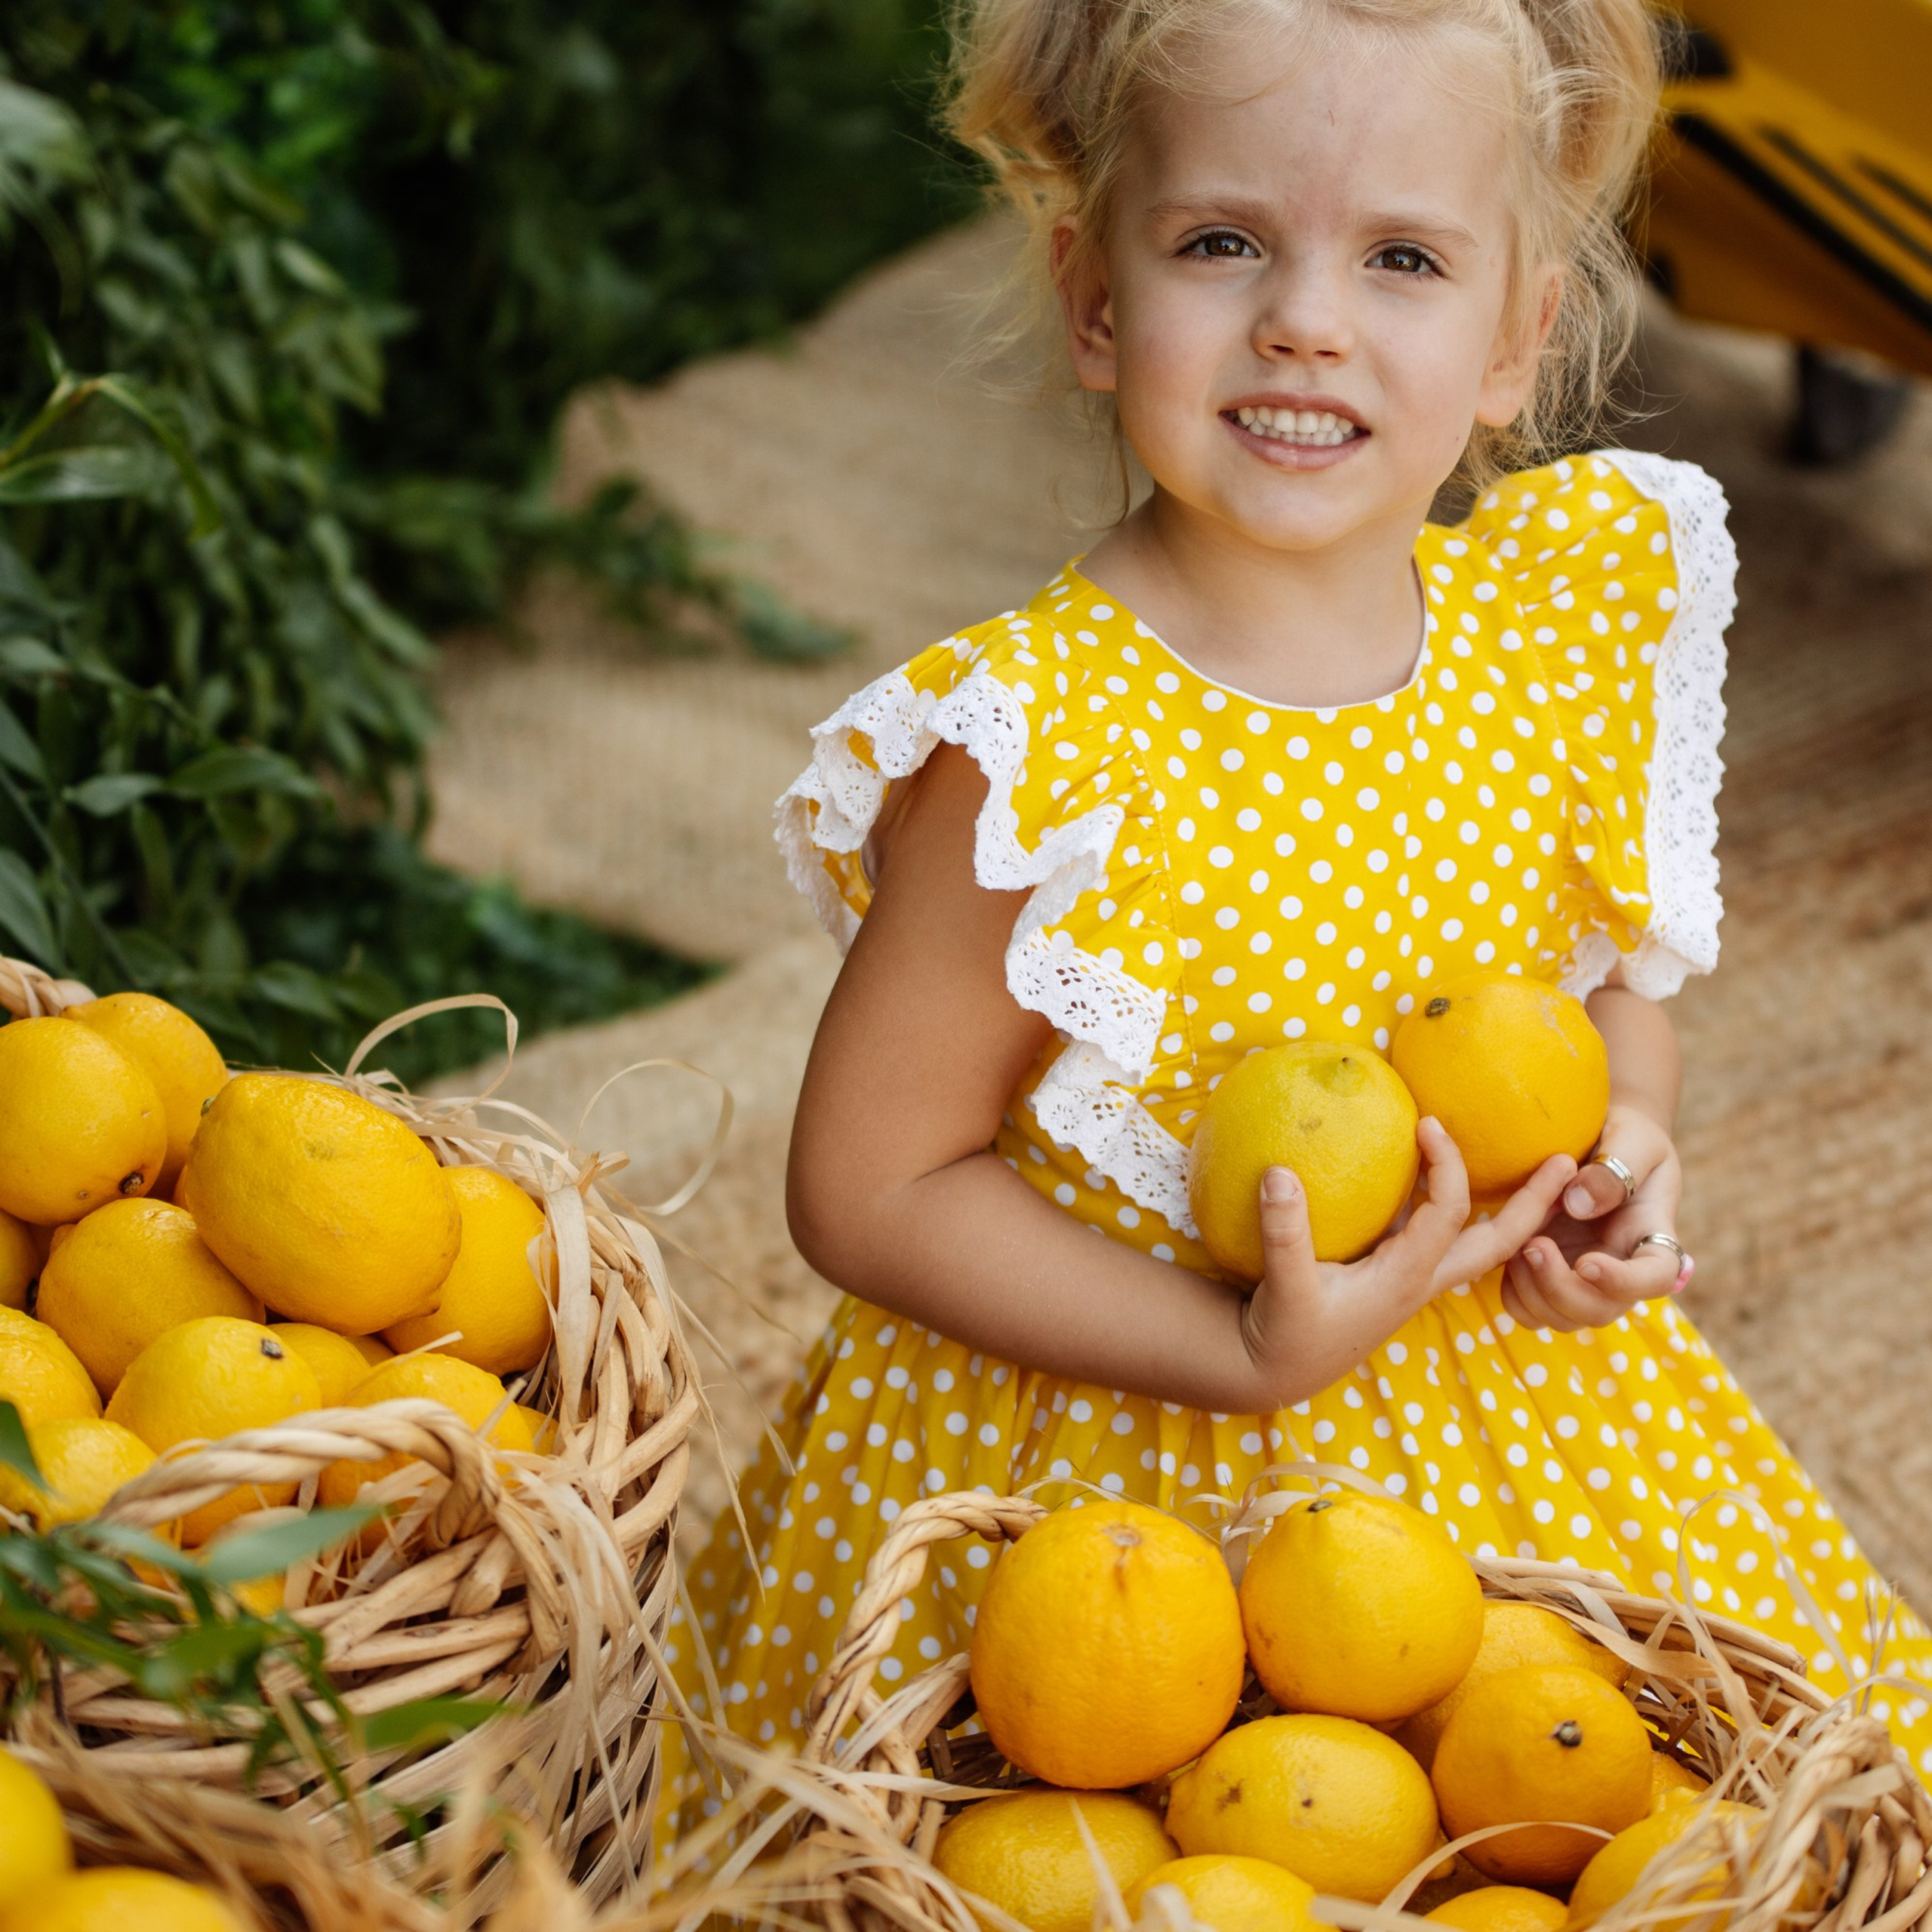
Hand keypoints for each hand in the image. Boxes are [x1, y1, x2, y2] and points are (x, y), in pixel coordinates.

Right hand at [1233, 1120, 1577, 1410]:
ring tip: (1532, 1168)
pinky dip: (1454, 1207)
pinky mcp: (1395, 1274)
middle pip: (1500, 1240)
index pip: (1449, 1213)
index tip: (1428, 1122)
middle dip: (1535, 1202)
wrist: (1278, 1373)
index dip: (1446, 1165)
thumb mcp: (1283, 1286)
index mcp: (1407, 1277)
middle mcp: (1423, 1278)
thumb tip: (1279, 1172)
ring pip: (1478, 1242)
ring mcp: (1414, 1278)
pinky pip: (1440, 1235)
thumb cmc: (1285, 1334)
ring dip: (1510, 1209)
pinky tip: (1441, 1179)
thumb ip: (1283, 1232)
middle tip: (1565, 1159)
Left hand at [1502, 1103, 1685, 1332]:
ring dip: (1533, 1293)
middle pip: (1600, 1311)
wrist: (1599, 1138)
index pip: (1654, 1280)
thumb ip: (1613, 1170)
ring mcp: (1584, 1278)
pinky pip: (1529, 1309)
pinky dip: (1513, 1292)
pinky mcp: (1549, 1275)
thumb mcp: (1632, 1138)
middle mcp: (1620, 1269)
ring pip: (1563, 1319)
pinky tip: (1507, 1251)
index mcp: (1650, 1237)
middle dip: (1561, 1289)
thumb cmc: (1626, 1136)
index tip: (1588, 1261)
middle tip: (1533, 1245)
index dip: (1622, 1283)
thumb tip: (1577, 1205)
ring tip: (1519, 1244)